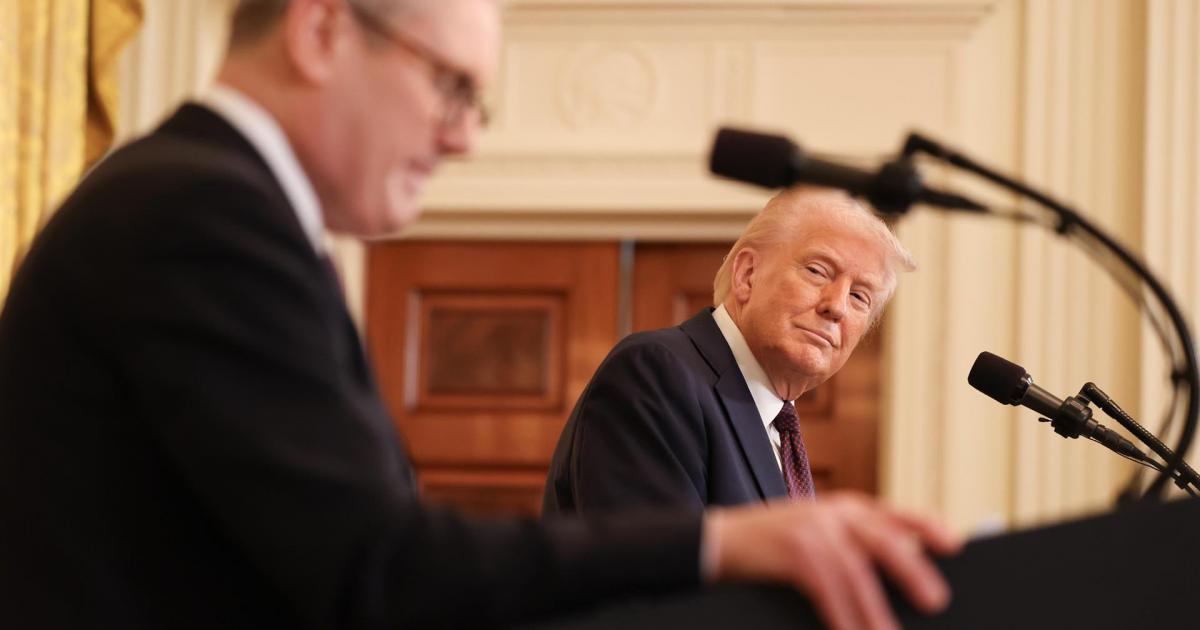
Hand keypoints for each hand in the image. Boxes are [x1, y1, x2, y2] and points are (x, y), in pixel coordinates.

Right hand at [706, 492, 961, 629]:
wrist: (714, 541)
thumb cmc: (769, 547)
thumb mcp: (814, 535)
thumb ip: (849, 547)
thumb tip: (897, 578)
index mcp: (844, 508)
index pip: (895, 513)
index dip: (927, 526)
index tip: (954, 546)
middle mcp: (832, 513)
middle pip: (884, 538)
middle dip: (913, 569)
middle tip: (936, 600)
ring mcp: (810, 528)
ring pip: (856, 570)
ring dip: (875, 609)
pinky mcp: (791, 550)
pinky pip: (826, 587)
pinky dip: (842, 615)